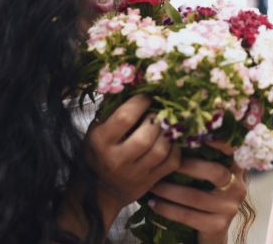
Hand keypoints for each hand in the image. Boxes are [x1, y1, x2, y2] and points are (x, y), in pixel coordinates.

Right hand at [84, 95, 180, 223]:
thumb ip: (112, 109)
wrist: (100, 191)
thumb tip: (134, 82)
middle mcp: (116, 159)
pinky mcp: (149, 182)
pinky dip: (176, 149)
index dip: (140, 103)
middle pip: (146, 135)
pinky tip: (169, 141)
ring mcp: (134, 173)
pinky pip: (172, 162)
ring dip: (167, 133)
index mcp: (100, 141)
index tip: (146, 97)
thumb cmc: (99, 152)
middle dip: (156, 118)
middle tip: (157, 113)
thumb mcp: (96, 129)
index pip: (125, 117)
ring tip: (164, 125)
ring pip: (161, 150)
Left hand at [148, 140, 246, 243]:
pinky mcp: (217, 226)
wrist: (211, 230)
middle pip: (216, 172)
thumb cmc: (204, 194)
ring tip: (152, 185)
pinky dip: (167, 209)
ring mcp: (229, 208)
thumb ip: (203, 156)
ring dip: (169, 190)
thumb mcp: (209, 176)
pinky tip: (153, 203)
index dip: (218, 140)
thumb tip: (176, 133)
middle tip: (164, 161)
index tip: (196, 132)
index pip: (233, 150)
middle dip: (187, 166)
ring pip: (196, 197)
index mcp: (236, 169)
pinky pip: (188, 216)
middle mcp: (238, 187)